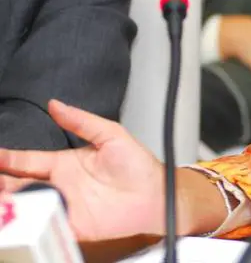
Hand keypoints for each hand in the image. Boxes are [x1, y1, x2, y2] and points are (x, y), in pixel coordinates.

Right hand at [0, 100, 165, 240]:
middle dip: (1, 183)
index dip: (6, 160)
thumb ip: (82, 121)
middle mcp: (59, 185)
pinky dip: (31, 225)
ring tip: (1, 199)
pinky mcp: (72, 226)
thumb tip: (56, 104)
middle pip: (18, 186)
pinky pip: (45, 227)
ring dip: (10, 204)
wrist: (155, 194)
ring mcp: (63, 205)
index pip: (26, 161)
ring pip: (26, 207)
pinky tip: (20, 220)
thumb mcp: (111, 134)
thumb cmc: (137, 165)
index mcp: (63, 163)